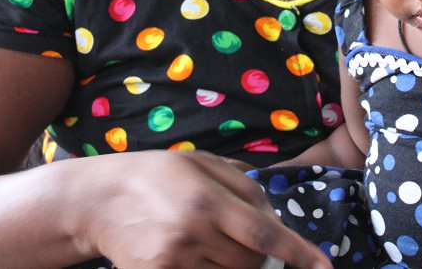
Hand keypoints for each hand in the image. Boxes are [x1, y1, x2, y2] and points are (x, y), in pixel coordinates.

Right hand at [83, 150, 331, 268]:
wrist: (97, 200)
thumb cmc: (155, 175)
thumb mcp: (200, 163)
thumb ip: (242, 183)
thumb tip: (274, 215)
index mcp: (207, 199)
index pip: (264, 234)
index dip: (298, 253)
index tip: (324, 268)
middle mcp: (192, 232)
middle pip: (251, 262)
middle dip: (261, 255)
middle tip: (242, 237)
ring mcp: (173, 261)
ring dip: (236, 266)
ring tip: (215, 243)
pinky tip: (199, 255)